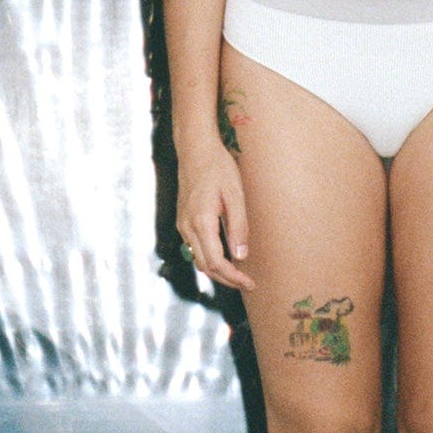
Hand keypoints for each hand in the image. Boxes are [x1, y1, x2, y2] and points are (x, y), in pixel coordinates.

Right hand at [176, 141, 255, 291]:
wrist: (195, 149)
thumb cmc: (218, 167)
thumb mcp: (235, 195)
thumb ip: (238, 226)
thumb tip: (241, 256)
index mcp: (201, 222)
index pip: (216, 262)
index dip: (233, 277)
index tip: (250, 282)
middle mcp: (187, 227)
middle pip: (205, 266)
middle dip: (227, 279)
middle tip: (248, 283)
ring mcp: (182, 224)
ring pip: (198, 259)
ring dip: (218, 271)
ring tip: (239, 274)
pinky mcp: (183, 220)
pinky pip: (195, 248)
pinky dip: (210, 258)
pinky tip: (225, 256)